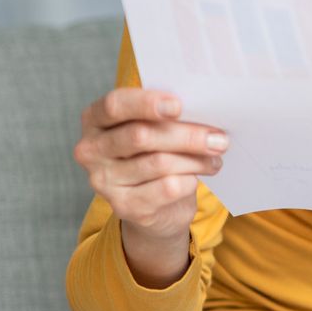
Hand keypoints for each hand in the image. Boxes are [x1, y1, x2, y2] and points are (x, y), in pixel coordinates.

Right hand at [74, 88, 224, 281]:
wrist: (155, 203)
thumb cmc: (157, 151)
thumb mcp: (157, 127)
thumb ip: (168, 115)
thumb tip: (203, 108)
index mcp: (96, 119)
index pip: (115, 105)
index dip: (146, 103)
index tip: (178, 106)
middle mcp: (91, 150)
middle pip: (140, 135)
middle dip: (186, 135)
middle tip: (219, 138)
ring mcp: (103, 181)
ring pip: (158, 163)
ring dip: (196, 159)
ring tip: (216, 156)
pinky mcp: (123, 206)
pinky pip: (167, 188)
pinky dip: (190, 180)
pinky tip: (200, 176)